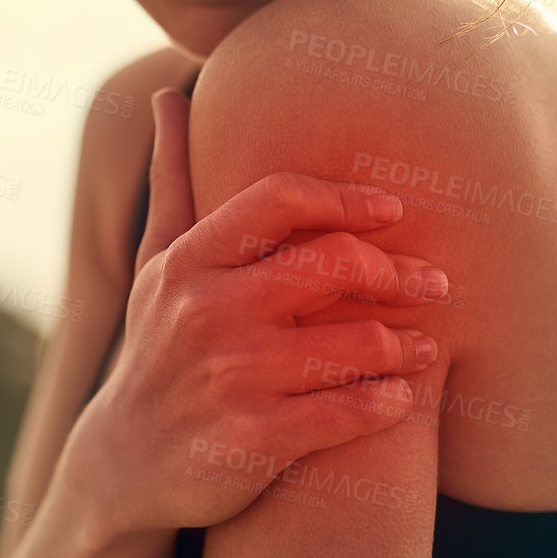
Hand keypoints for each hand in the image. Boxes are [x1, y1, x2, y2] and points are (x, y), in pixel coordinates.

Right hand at [60, 87, 447, 539]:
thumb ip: (174, 179)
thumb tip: (167, 94)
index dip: (347, 198)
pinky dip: (387, 401)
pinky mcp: (253, 439)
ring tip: (424, 345)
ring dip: (405, 342)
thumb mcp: (155, 263)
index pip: (281, 198)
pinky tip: (400, 395)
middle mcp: (206, 311)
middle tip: (434, 281)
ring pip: (354, 340)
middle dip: (397, 270)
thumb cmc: (156, 347)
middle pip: (332, 263)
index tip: (391, 211)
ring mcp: (231, 377)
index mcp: (188, 260)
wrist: (123, 463)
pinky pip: (347, 412)